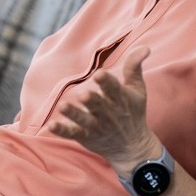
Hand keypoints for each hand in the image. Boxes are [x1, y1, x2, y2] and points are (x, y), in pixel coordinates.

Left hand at [48, 46, 160, 171]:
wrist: (132, 147)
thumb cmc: (133, 111)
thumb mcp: (137, 89)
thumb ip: (134, 67)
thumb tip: (145, 47)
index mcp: (120, 99)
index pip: (114, 89)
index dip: (107, 83)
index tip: (100, 74)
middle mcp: (108, 113)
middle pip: (98, 106)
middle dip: (91, 101)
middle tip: (83, 94)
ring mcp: (96, 126)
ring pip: (83, 120)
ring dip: (74, 114)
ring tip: (62, 106)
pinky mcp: (85, 136)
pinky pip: (72, 133)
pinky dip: (62, 130)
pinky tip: (50, 125)